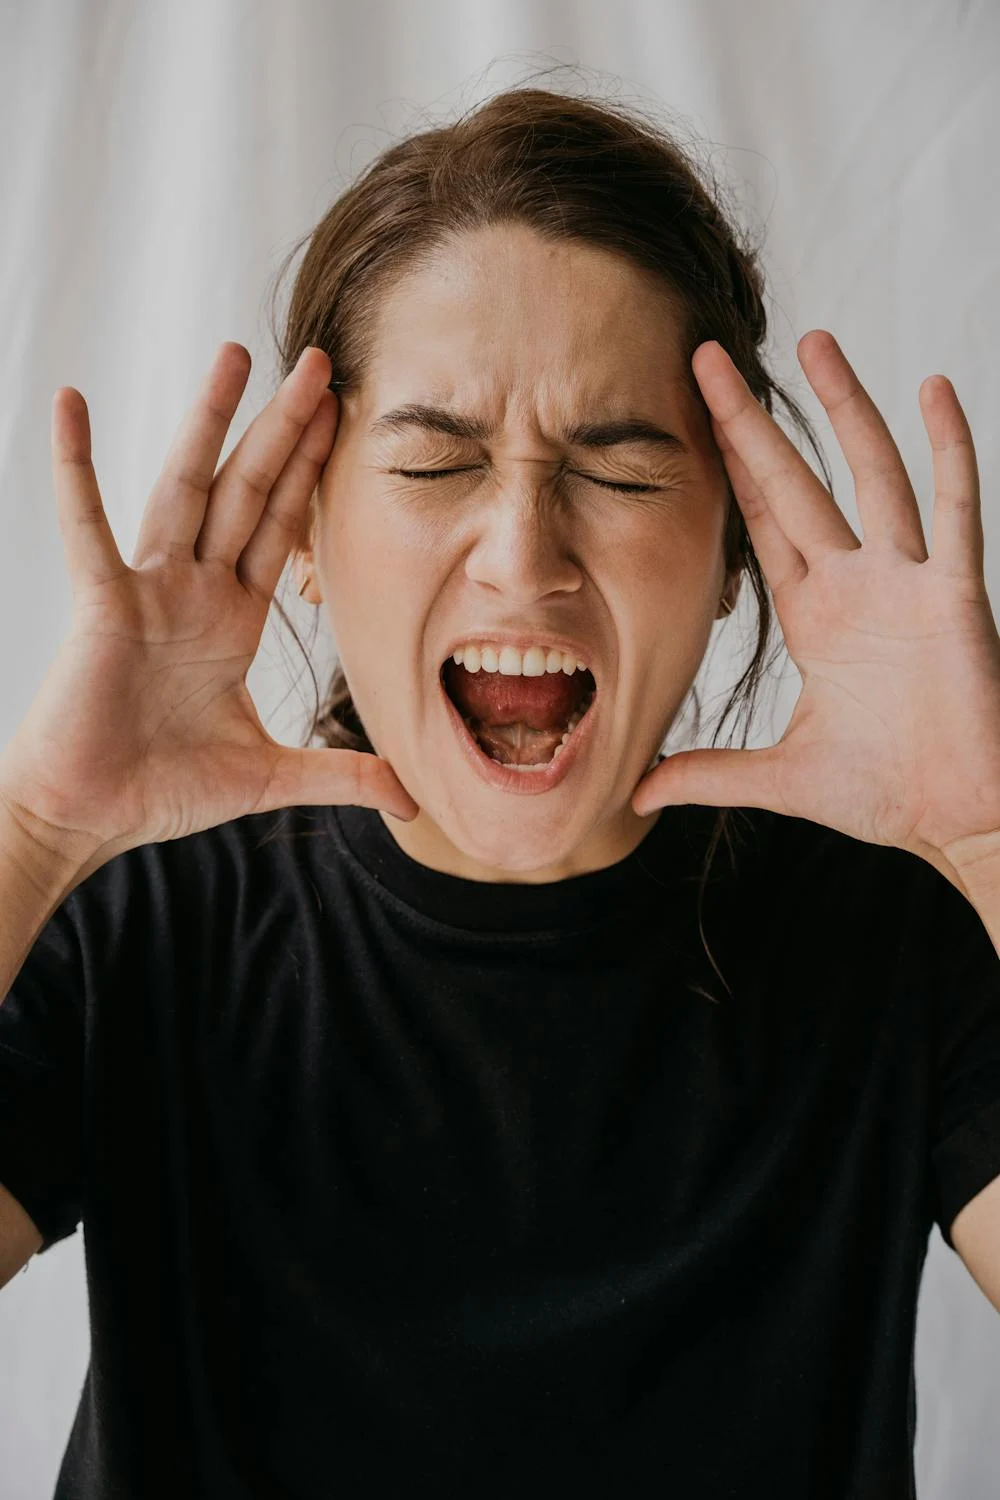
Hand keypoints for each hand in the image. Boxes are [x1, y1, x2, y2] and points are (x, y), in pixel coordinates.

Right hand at [0, 342, 418, 858]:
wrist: (88, 816)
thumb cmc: (161, 789)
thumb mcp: (268, 777)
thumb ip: (339, 776)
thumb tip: (410, 797)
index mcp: (232, 619)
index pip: (282, 528)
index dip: (312, 472)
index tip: (343, 416)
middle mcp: (194, 592)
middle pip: (247, 490)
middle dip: (283, 427)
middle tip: (317, 361)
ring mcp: (148, 591)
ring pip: (187, 488)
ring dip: (209, 422)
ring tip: (235, 356)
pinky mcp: (104, 606)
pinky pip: (89, 527)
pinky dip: (77, 467)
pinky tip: (72, 404)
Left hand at [630, 330, 999, 875]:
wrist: (957, 816)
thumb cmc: (885, 792)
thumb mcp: (781, 777)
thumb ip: (710, 774)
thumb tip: (638, 791)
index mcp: (815, 617)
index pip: (760, 523)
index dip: (728, 468)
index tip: (692, 416)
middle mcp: (856, 585)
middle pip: (795, 482)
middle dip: (752, 422)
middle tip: (708, 356)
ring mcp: (908, 581)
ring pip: (872, 474)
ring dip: (844, 409)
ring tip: (813, 341)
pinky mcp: (955, 595)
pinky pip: (957, 509)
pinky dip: (951, 449)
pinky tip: (933, 389)